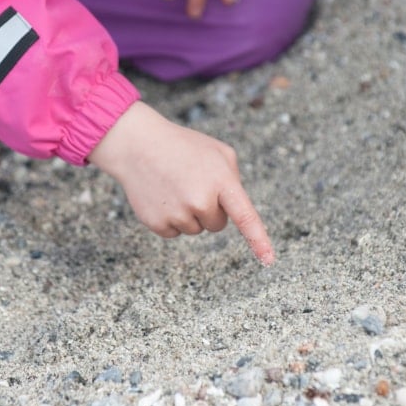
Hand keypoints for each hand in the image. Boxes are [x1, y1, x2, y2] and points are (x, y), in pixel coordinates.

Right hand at [87, 102, 275, 265]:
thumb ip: (233, 179)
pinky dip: (170, 218)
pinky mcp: (158, 223)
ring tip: (174, 187)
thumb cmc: (182, 146)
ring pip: (195, 229)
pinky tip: (162, 196)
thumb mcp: (218, 152)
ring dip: (188, 213)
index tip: (268, 261)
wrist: (138, 145)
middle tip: (191, 184)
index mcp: (221, 181)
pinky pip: (175, 232)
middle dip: (209, 210)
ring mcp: (178, 213)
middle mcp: (201, 200)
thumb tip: (234, 208)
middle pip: (217, 225)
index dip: (259, 241)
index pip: (246, 217)